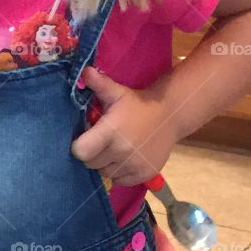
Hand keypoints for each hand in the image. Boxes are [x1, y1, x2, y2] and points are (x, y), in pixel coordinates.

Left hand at [70, 66, 177, 184]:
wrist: (171, 115)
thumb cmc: (137, 104)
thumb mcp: (118, 93)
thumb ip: (99, 84)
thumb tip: (84, 71)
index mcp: (111, 131)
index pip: (81, 151)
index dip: (79, 146)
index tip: (84, 139)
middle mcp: (121, 151)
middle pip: (91, 164)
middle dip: (92, 154)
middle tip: (100, 142)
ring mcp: (134, 165)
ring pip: (105, 173)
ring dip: (105, 164)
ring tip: (114, 149)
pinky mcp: (144, 174)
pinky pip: (120, 180)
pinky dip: (119, 172)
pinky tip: (125, 157)